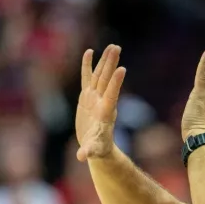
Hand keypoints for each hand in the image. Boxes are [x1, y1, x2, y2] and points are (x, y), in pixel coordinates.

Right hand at [74, 44, 125, 161]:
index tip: (122, 69)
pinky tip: (90, 52)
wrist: (95, 144)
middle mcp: (101, 102)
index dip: (116, 83)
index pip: (111, 95)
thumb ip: (88, 151)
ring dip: (105, 61)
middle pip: (106, 80)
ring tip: (112, 46)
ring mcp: (94, 97)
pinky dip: (88, 65)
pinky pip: (87, 78)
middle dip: (111, 64)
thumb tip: (81, 157)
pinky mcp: (86, 96)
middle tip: (116, 48)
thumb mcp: (93, 151)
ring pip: (100, 76)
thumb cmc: (97, 149)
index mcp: (105, 113)